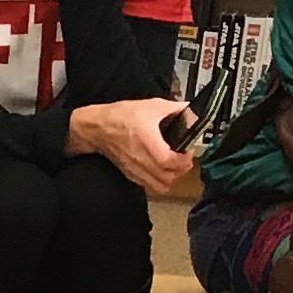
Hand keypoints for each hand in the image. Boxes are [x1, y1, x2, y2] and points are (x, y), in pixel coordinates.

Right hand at [68, 97, 196, 196]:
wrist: (99, 127)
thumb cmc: (121, 117)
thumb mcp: (152, 106)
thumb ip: (176, 109)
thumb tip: (193, 112)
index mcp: (147, 139)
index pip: (169, 160)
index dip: (183, 159)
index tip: (188, 151)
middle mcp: (141, 158)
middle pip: (168, 177)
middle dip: (181, 169)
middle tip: (184, 158)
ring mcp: (135, 168)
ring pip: (161, 186)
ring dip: (172, 178)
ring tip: (174, 166)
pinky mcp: (131, 174)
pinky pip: (150, 186)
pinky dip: (160, 181)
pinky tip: (161, 170)